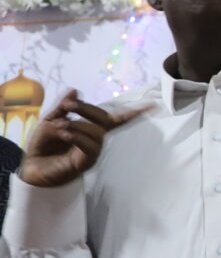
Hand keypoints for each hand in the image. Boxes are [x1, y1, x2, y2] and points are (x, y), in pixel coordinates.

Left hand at [17, 92, 148, 188]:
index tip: (153, 105)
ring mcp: (93, 151)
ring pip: (96, 132)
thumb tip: (75, 89)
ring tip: (58, 126)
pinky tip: (63, 133)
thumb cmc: (43, 145)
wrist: (31, 167)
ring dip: (76, 125)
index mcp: (91, 128)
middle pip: (105, 119)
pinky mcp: (86, 162)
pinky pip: (89, 146)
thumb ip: (62, 107)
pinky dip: (76, 136)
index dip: (135, 112)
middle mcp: (97, 140)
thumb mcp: (50, 120)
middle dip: (85, 108)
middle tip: (67, 106)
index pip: (116, 118)